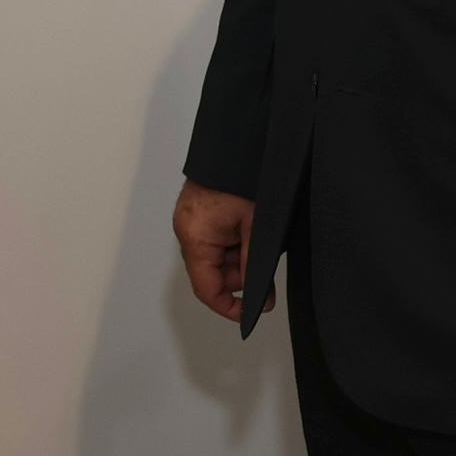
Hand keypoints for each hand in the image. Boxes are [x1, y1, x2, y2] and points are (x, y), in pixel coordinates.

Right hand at [172, 182, 256, 322]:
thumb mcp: (256, 229)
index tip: (252, 313)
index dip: (229, 307)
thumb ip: (255, 267)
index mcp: (195, 236)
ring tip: (261, 240)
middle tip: (267, 271)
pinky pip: (217, 239)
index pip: (207, 288)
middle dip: (241, 277)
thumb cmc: (244, 178)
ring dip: (241, 258)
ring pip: (218, 257)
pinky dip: (236, 242)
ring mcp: (192, 220)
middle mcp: (188, 230)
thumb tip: (260, 301)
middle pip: (213, 273)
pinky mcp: (200, 211)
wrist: (239, 141)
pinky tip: (252, 230)